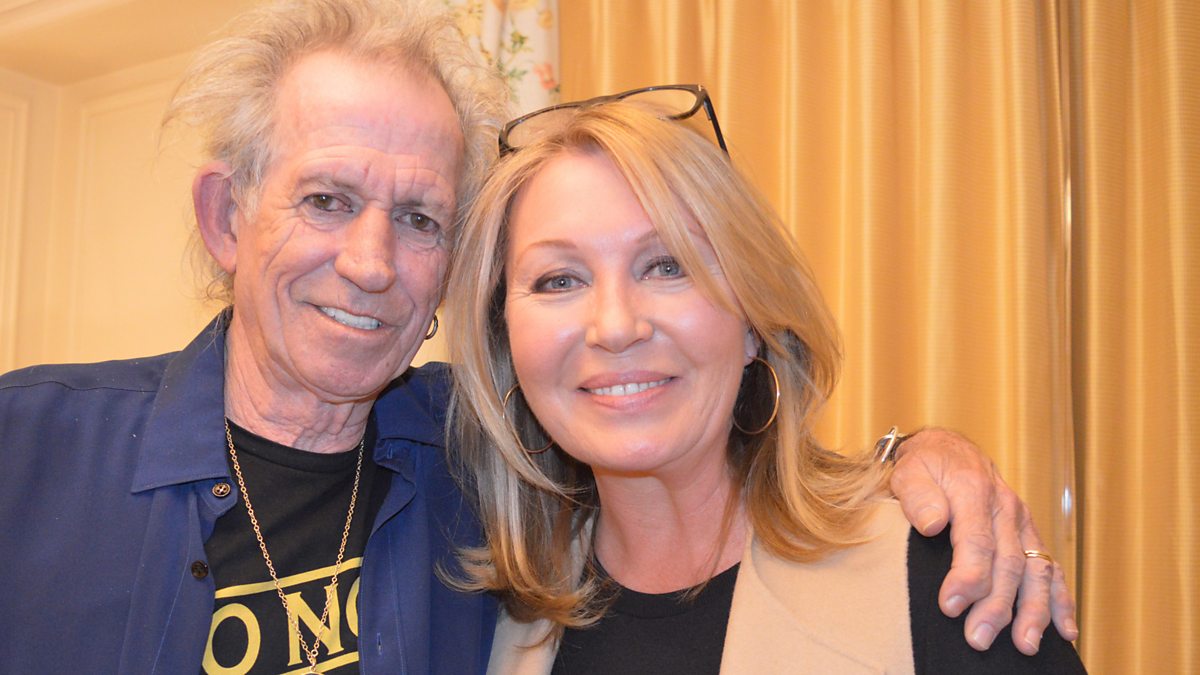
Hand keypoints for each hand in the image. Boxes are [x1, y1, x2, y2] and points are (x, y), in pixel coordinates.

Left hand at [888, 428, 1079, 653]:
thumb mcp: (910, 471)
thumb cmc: (925, 466)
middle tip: (978, 638)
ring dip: (1033, 611)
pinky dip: (1060, 600)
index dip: (967, 576)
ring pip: (1035, 570)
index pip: (976, 540)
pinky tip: (1065, 630)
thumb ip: (918, 496)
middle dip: (996, 605)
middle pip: (1008, 563)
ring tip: (1025, 645)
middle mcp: (1005, 508)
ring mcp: (1021, 523)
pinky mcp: (1028, 534)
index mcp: (974, 491)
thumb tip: (933, 524)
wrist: (948, 450)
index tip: (951, 606)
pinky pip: (1050, 569)